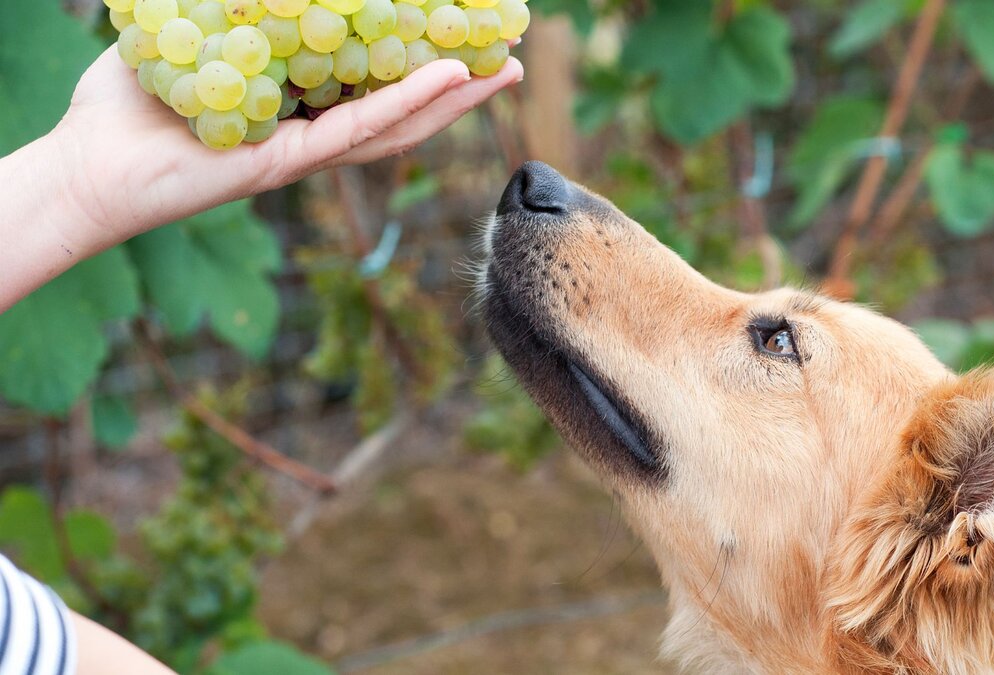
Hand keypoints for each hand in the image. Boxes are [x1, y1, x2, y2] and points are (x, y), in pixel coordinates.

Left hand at [52, 45, 522, 252]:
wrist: (88, 166)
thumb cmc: (126, 106)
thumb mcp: (188, 33)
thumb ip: (228, 11)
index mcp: (294, 105)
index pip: (368, 81)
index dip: (415, 60)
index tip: (455, 33)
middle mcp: (310, 131)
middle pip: (399, 108)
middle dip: (457, 86)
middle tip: (505, 56)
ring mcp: (305, 152)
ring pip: (396, 124)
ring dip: (454, 99)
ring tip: (503, 69)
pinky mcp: (289, 163)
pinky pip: (359, 129)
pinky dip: (407, 103)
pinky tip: (449, 78)